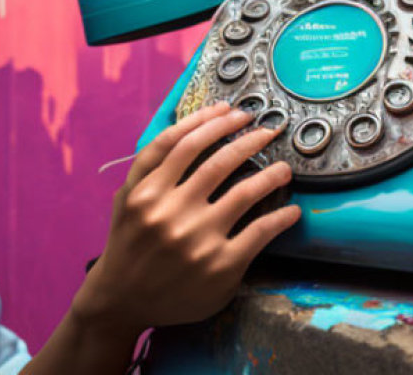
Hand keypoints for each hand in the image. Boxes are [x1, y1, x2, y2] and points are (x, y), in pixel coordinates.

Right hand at [72, 101, 301, 336]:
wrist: (122, 300)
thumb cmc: (128, 243)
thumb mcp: (125, 199)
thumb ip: (149, 166)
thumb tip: (187, 128)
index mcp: (146, 192)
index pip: (182, 142)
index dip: (209, 120)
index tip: (231, 111)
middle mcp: (171, 212)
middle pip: (218, 161)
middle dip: (248, 139)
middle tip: (267, 131)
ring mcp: (197, 239)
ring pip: (244, 191)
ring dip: (271, 174)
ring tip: (284, 168)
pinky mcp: (221, 266)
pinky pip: (259, 232)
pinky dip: (279, 217)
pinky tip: (291, 211)